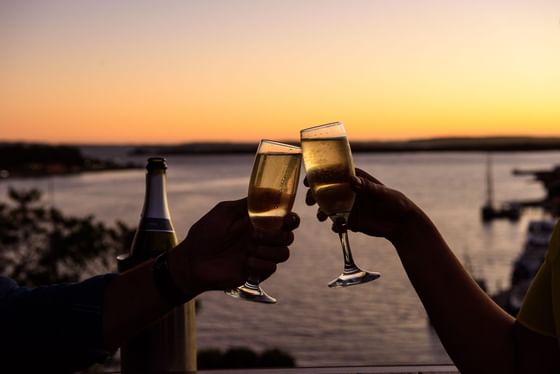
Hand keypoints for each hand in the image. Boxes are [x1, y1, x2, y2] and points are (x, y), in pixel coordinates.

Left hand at [170, 198, 298, 297]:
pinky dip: (260, 264)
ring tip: (248, 250)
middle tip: (255, 236)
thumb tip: (272, 192)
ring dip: (269, 250)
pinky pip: (272, 268)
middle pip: (289, 236)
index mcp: (258, 222)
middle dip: (276, 236)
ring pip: (284, 253)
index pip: (286, 219)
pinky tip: (246, 262)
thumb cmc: (205, 234)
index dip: (291, 219)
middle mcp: (262, 238)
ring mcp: (260, 255)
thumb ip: (248, 203)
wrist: (193, 262)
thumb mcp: (225, 212)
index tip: (284, 219)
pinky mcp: (257, 272)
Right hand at [305, 168, 418, 243]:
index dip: (319, 175)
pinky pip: (337, 223)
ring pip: (328, 207)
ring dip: (322, 212)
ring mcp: (348, 207)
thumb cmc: (395, 202)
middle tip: (309, 201)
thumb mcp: (382, 193)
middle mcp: (349, 192)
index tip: (309, 180)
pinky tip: (338, 228)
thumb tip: (351, 180)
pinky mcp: (350, 222)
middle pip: (326, 191)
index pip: (334, 174)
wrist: (401, 224)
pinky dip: (335, 226)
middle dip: (314, 195)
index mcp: (356, 180)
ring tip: (321, 218)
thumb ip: (367, 187)